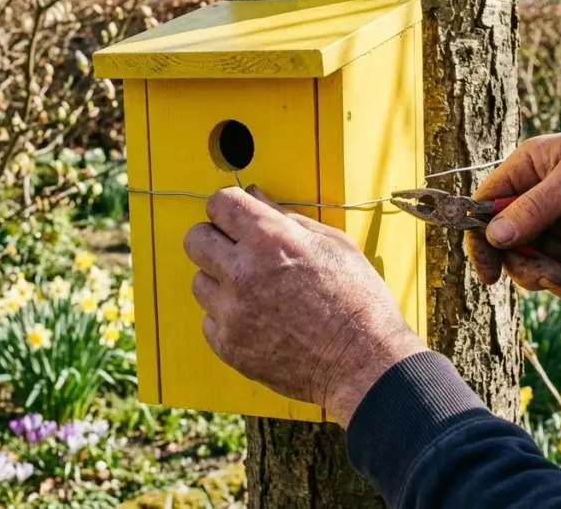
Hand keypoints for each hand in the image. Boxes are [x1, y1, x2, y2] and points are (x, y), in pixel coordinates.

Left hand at [183, 186, 425, 425]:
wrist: (364, 363)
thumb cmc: (358, 301)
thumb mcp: (334, 245)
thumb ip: (288, 218)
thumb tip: (257, 197)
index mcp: (270, 239)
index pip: (219, 203)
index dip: (227, 207)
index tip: (236, 217)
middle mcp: (243, 272)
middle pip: (195, 239)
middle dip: (214, 239)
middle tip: (237, 251)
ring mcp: (232, 312)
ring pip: (199, 282)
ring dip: (220, 282)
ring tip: (254, 292)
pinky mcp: (229, 346)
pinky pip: (209, 321)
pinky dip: (227, 318)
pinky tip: (258, 321)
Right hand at [469, 120, 560, 301]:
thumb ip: (535, 209)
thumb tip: (494, 237)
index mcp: (525, 171)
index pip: (485, 209)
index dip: (481, 244)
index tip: (489, 276)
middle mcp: (535, 198)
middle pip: (512, 247)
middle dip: (534, 269)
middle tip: (559, 279)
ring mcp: (559, 223)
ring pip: (540, 265)